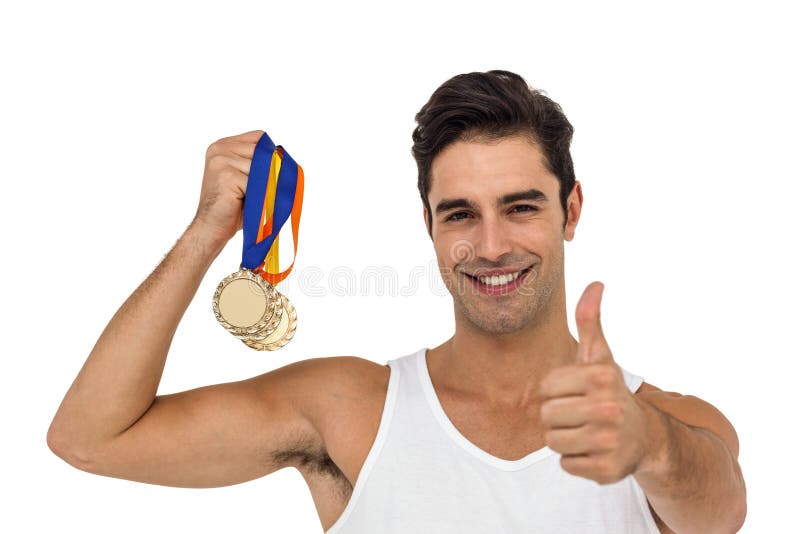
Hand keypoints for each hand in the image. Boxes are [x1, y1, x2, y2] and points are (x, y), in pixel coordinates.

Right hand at [191, 130, 262, 245]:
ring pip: (261, 167)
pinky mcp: (226, 174)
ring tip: (253, 198)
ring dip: (263, 185)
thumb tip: (285, 158)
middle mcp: (220, 148)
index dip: (269, 155)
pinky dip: (258, 194)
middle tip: (264, 190)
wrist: (211, 227)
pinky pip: (257, 182)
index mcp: (223, 145)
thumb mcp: (246, 178)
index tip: (271, 172)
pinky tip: (247, 203)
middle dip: (269, 171)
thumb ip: (259, 163)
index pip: (258, 137)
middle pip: (262, 151)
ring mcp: (222, 160)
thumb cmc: (232, 206)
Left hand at [539, 282, 650, 484]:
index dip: (557, 391)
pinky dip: (576, 460)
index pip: (546, 388)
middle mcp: (608, 408)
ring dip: (565, 438)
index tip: (577, 391)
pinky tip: (594, 450)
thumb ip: (590, 321)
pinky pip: (566, 464)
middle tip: (581, 414)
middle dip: (559, 416)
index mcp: (600, 377)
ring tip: (586, 430)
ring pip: (553, 441)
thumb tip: (595, 283)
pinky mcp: (606, 470)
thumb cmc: (609, 390)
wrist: (644, 436)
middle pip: (547, 416)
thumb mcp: (600, 356)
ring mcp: (608, 441)